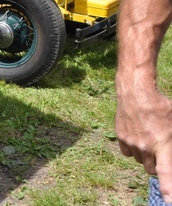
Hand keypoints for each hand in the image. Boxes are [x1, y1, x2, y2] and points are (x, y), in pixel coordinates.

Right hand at [116, 88, 171, 202]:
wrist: (136, 92)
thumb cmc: (161, 106)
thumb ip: (171, 142)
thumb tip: (169, 150)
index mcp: (163, 144)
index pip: (166, 172)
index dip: (168, 188)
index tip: (169, 200)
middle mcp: (146, 146)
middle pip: (152, 169)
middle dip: (157, 166)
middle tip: (160, 153)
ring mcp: (131, 142)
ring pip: (139, 161)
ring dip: (145, 156)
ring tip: (148, 139)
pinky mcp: (121, 137)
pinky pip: (127, 153)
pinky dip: (132, 150)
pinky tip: (137, 138)